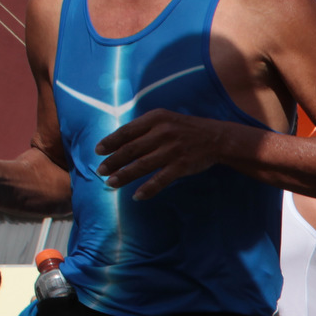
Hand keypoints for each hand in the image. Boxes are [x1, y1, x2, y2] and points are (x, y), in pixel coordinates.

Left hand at [96, 109, 232, 199]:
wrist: (217, 138)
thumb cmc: (187, 129)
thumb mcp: (166, 119)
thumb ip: (145, 127)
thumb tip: (120, 141)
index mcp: (155, 119)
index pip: (126, 131)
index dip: (110, 142)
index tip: (98, 151)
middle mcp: (162, 133)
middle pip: (130, 149)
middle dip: (113, 161)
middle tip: (100, 171)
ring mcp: (172, 150)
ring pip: (141, 166)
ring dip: (124, 176)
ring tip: (111, 183)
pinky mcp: (181, 166)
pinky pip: (160, 180)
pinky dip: (148, 189)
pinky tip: (137, 196)